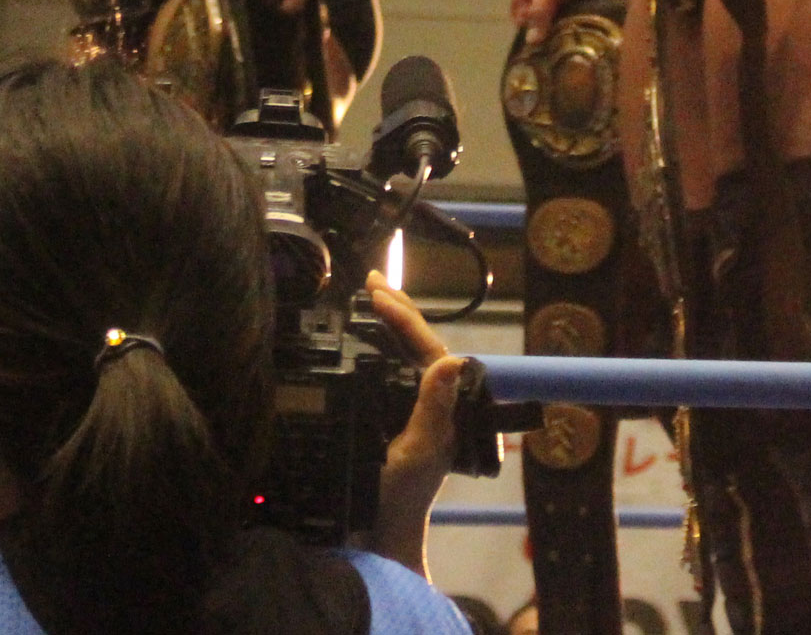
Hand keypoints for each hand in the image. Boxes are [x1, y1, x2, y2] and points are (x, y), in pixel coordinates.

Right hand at [366, 272, 465, 576]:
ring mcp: (410, 406)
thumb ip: (434, 410)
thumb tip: (452, 360)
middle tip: (372, 278)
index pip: (426, 346)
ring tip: (370, 293)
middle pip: (416, 342)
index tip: (378, 292)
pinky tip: (359, 333)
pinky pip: (385, 370)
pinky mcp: (389, 414)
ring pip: (403, 352)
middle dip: (397, 307)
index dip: (404, 315)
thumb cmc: (402, 496)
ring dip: (386, 322)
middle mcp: (431, 399)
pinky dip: (373, 346)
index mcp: (443, 402)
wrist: (379, 532)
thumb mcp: (419, 452)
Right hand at [510, 0, 617, 45]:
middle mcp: (542, 14)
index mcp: (526, 4)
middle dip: (554, 48)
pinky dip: (586, 41)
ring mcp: (563, 18)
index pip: (523, 33)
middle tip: (565, 57)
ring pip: (563, 40)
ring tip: (581, 54)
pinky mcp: (582, 20)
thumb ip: (539, 12)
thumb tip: (531, 43)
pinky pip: (581, 36)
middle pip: (543, 40)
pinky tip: (593, 48)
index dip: (531, 45)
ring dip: (571, 46)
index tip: (545, 54)